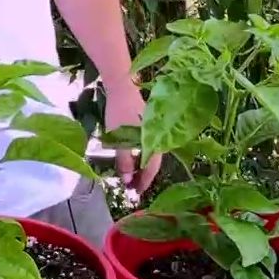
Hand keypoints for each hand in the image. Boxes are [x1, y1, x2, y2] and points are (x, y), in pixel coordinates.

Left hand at [103, 77, 160, 195]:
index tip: (136, 193)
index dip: (144, 182)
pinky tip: (131, 157)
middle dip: (142, 176)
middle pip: (152, 162)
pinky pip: (146, 145)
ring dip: (140, 166)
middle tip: (131, 187)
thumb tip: (128, 180)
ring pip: (149, 154)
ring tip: (130, 175)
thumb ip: (124, 161)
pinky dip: (139, 154)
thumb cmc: (120, 111)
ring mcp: (154, 130)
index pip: (152, 169)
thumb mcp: (119, 139)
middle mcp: (158, 138)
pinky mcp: (148, 124)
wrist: (122, 85)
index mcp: (154, 142)